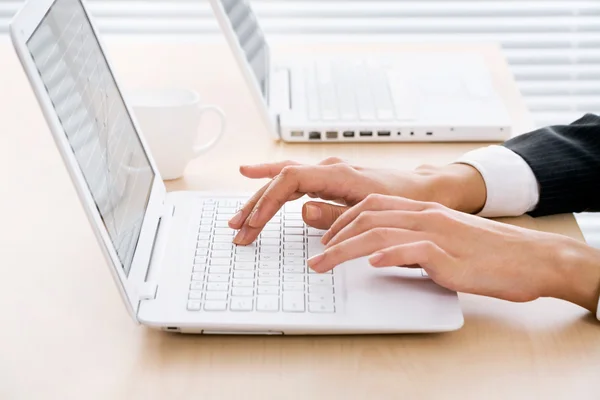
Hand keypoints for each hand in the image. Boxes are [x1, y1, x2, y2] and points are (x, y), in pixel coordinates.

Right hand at [229, 158, 486, 244]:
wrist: (424, 189)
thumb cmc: (404, 200)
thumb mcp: (375, 212)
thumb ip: (337, 214)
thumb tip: (303, 210)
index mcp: (339, 174)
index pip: (291, 180)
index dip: (267, 201)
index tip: (253, 223)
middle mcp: (329, 168)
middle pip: (281, 180)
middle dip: (256, 205)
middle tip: (237, 230)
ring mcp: (328, 172)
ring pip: (283, 179)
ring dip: (260, 199)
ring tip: (239, 219)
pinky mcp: (329, 178)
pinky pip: (293, 178)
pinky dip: (272, 183)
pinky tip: (255, 178)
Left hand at [310, 194, 599, 312]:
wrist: (530, 258)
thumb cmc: (486, 253)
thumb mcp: (441, 241)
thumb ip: (411, 242)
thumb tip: (380, 252)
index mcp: (421, 210)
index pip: (370, 206)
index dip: (341, 220)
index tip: (324, 239)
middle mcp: (424, 215)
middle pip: (367, 216)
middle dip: (333, 234)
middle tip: (315, 257)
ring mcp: (437, 232)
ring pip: (380, 231)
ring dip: (345, 249)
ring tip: (323, 265)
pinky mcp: (450, 253)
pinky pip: (414, 249)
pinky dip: (389, 254)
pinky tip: (372, 263)